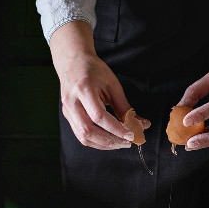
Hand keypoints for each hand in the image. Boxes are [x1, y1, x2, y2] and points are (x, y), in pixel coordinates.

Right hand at [50, 21, 149, 149]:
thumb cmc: (94, 70)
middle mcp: (72, 103)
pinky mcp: (68, 116)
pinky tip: (109, 140)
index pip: (99, 117)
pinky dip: (96, 141)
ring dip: (103, 145)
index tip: (131, 135)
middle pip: (88, 131)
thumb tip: (141, 124)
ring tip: (120, 143)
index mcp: (83, 90)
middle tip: (127, 142)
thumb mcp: (113, 85)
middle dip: (110, 141)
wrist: (72, 62)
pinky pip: (81, 135)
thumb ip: (125, 107)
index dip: (116, 129)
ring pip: (83, 137)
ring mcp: (67, 111)